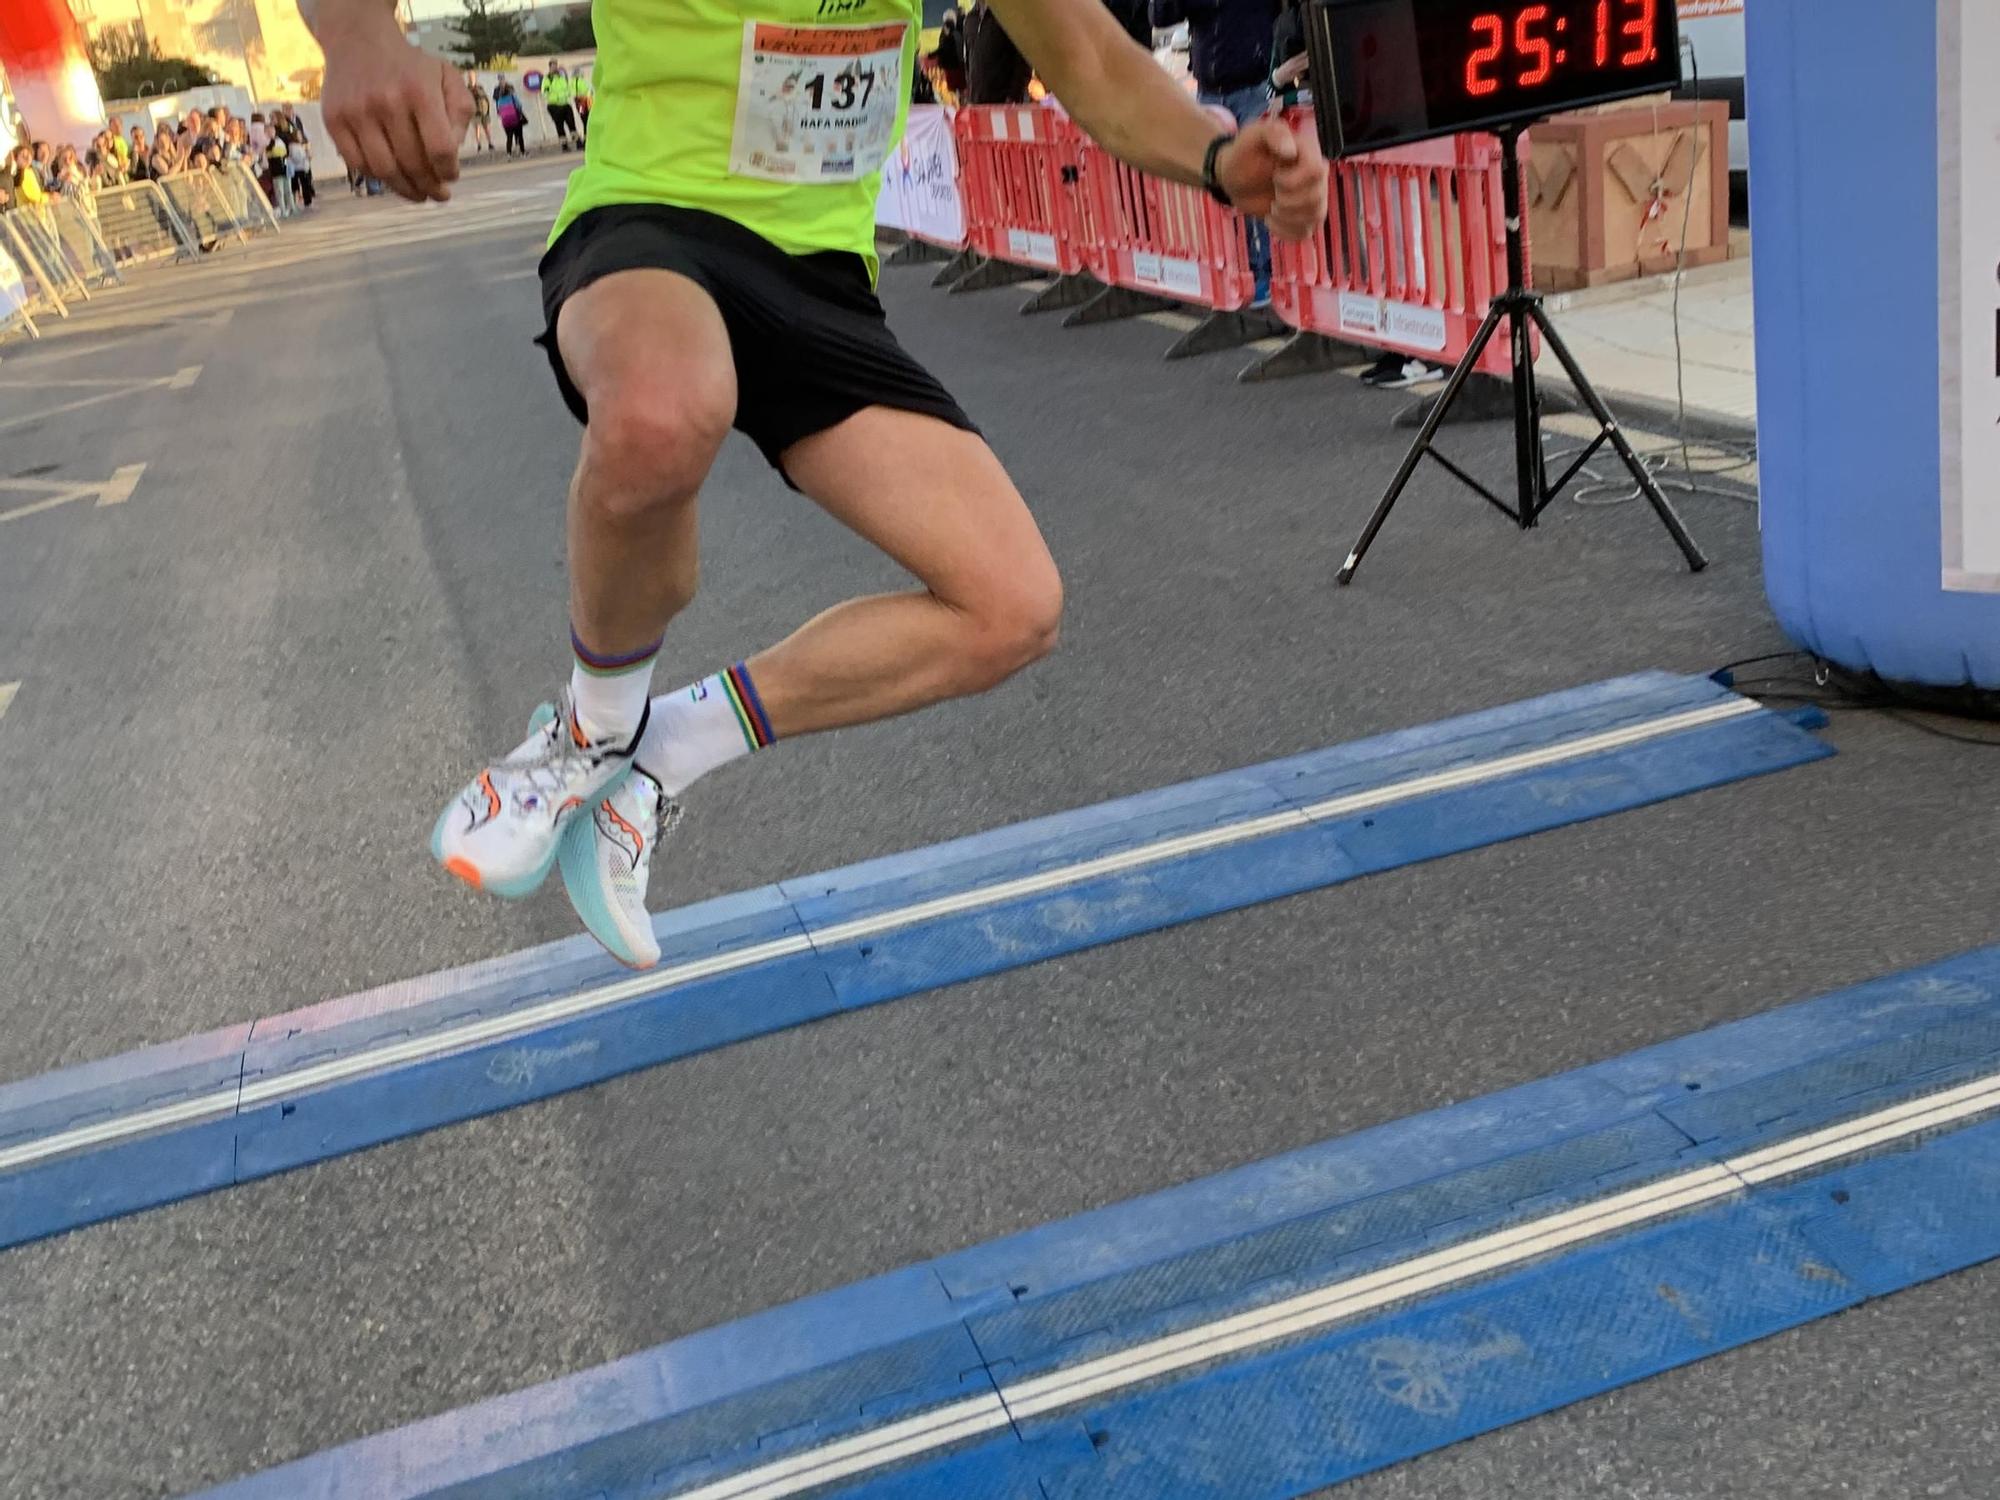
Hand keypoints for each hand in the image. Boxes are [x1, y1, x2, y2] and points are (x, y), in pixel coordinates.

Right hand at [317, 7, 473, 202]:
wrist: (358, 39)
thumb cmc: (411, 66)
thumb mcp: (446, 77)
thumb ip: (460, 112)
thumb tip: (453, 153)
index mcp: (419, 91)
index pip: (440, 149)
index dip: (449, 171)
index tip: (452, 176)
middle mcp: (386, 101)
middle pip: (413, 164)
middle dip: (430, 187)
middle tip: (438, 195)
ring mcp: (356, 111)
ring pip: (384, 170)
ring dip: (405, 190)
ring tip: (418, 194)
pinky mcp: (333, 119)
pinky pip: (357, 164)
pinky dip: (377, 178)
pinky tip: (391, 178)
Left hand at [1216, 115, 1327, 242]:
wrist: (1236, 177)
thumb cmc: (1245, 153)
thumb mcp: (1254, 136)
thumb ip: (1274, 133)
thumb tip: (1291, 150)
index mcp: (1308, 153)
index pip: (1316, 171)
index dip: (1293, 181)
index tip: (1275, 177)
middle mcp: (1316, 175)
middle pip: (1317, 198)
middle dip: (1288, 203)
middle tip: (1273, 196)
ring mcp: (1312, 197)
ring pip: (1316, 217)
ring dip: (1287, 219)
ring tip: (1271, 209)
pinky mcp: (1304, 216)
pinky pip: (1306, 232)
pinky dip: (1285, 232)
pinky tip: (1270, 220)